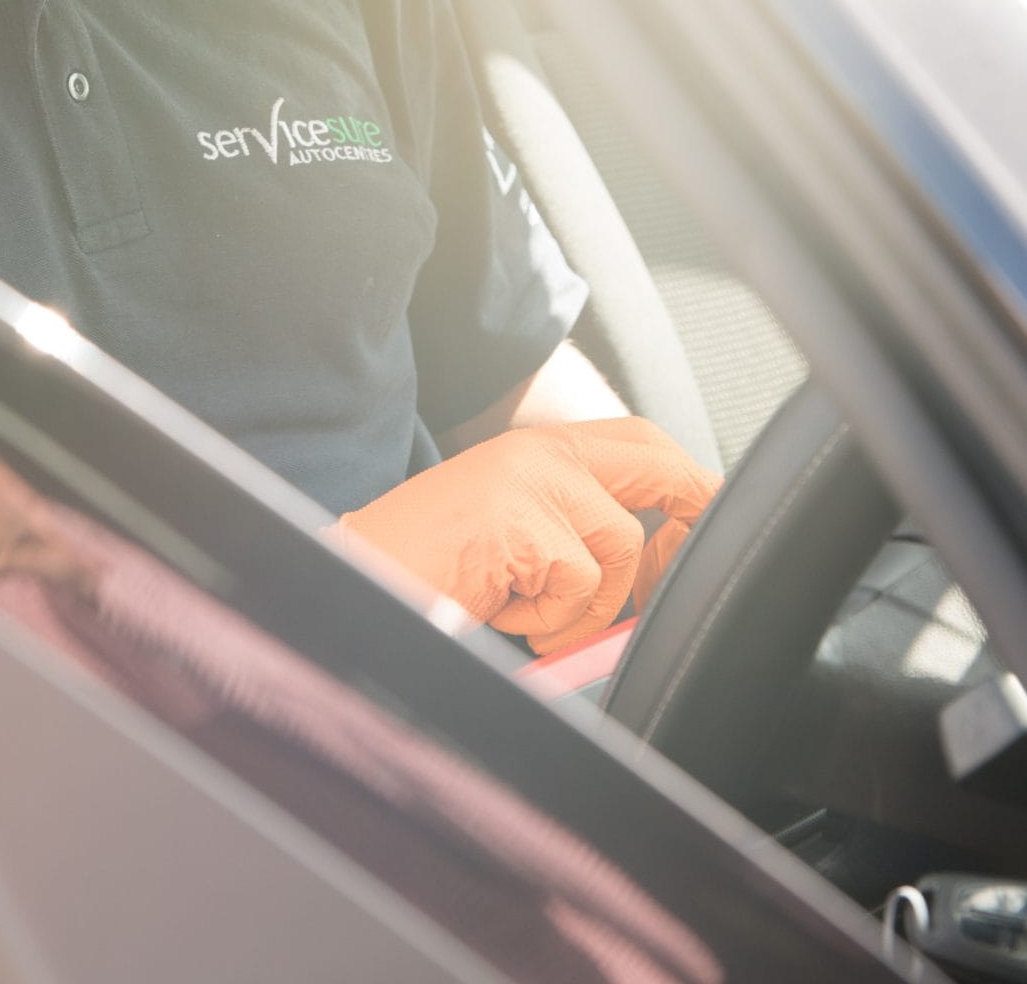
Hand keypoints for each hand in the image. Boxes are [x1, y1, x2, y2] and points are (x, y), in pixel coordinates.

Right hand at [338, 417, 720, 654]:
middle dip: (687, 509)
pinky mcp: (520, 522)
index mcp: (536, 449)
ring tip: (524, 607)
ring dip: (583, 602)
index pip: (638, 440)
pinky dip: (548, 620)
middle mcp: (538, 453)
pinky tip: (502, 609)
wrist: (357, 580)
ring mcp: (530, 482)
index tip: (703, 517)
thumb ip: (574, 531)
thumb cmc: (428, 570)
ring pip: (618, 547)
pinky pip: (579, 587)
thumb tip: (654, 567)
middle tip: (670, 564)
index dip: (685, 477)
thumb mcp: (514, 533)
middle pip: (655, 461)